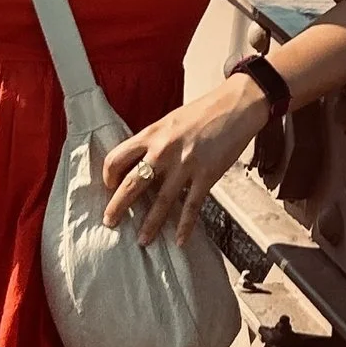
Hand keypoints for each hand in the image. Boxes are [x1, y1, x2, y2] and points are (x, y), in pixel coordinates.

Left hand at [103, 75, 268, 249]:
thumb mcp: (170, 120)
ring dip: (149, 224)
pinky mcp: (206, 175)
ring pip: (161, 202)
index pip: (117, 158)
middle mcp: (163, 150)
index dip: (108, 176)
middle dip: (118, 207)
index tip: (109, 187)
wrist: (236, 105)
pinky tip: (179, 240)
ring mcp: (185, 164)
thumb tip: (141, 161)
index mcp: (152, 134)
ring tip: (142, 241)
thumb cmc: (204, 110)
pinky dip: (185, 226)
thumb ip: (155, 141)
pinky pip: (191, 206)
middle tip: (110, 222)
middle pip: (132, 183)